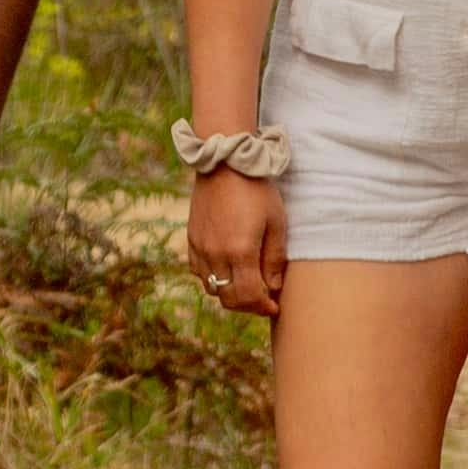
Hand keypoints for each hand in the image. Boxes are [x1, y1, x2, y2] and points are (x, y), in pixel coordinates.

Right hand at [188, 168, 286, 318]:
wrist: (225, 162)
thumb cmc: (257, 190)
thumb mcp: (276, 223)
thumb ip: (274, 259)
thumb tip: (273, 288)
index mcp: (239, 251)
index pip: (248, 297)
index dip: (263, 307)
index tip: (274, 307)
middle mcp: (215, 254)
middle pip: (228, 298)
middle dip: (247, 305)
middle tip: (263, 300)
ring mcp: (200, 247)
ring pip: (212, 288)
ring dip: (230, 293)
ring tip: (247, 285)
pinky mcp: (191, 239)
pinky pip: (198, 272)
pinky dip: (213, 278)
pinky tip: (227, 269)